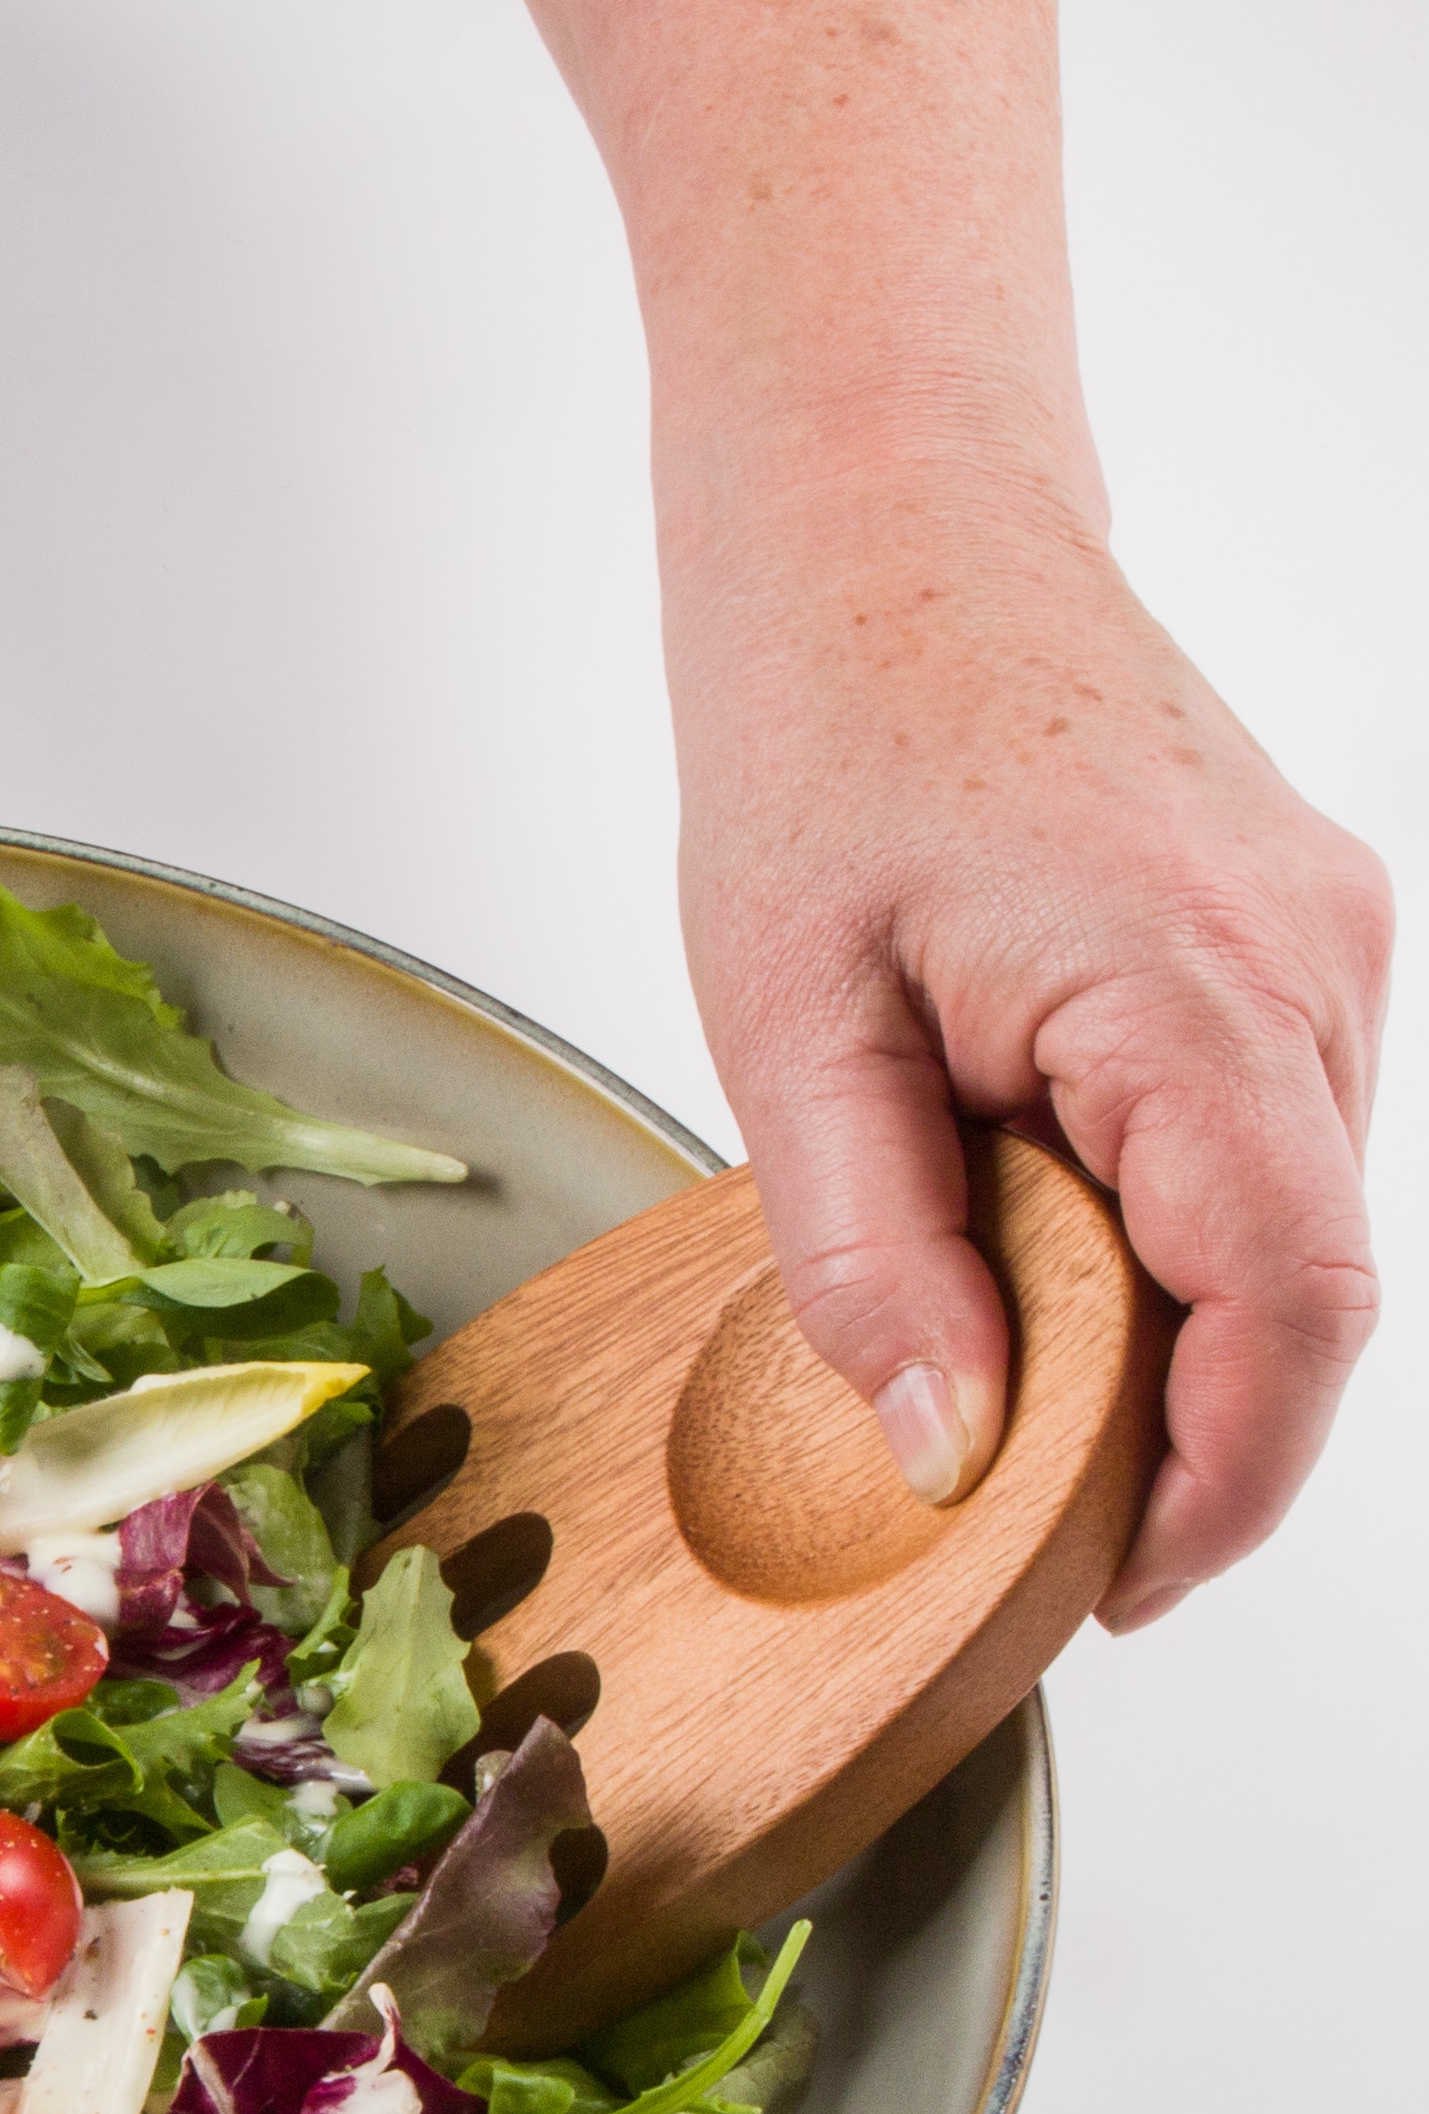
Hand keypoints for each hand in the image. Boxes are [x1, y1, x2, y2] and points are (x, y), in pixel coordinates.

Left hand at [667, 483, 1388, 1627]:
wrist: (889, 527)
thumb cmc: (824, 732)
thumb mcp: (786, 1022)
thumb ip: (868, 1251)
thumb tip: (947, 1450)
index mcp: (1196, 987)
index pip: (1291, 1303)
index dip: (1225, 1481)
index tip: (1119, 1587)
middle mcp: (1314, 965)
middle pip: (1306, 1284)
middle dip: (1189, 1437)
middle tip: (1031, 1533)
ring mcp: (1327, 943)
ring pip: (1288, 1221)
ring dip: (1173, 1335)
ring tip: (1014, 1389)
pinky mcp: (1295, 937)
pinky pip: (1261, 1143)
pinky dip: (1170, 1237)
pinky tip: (1042, 1248)